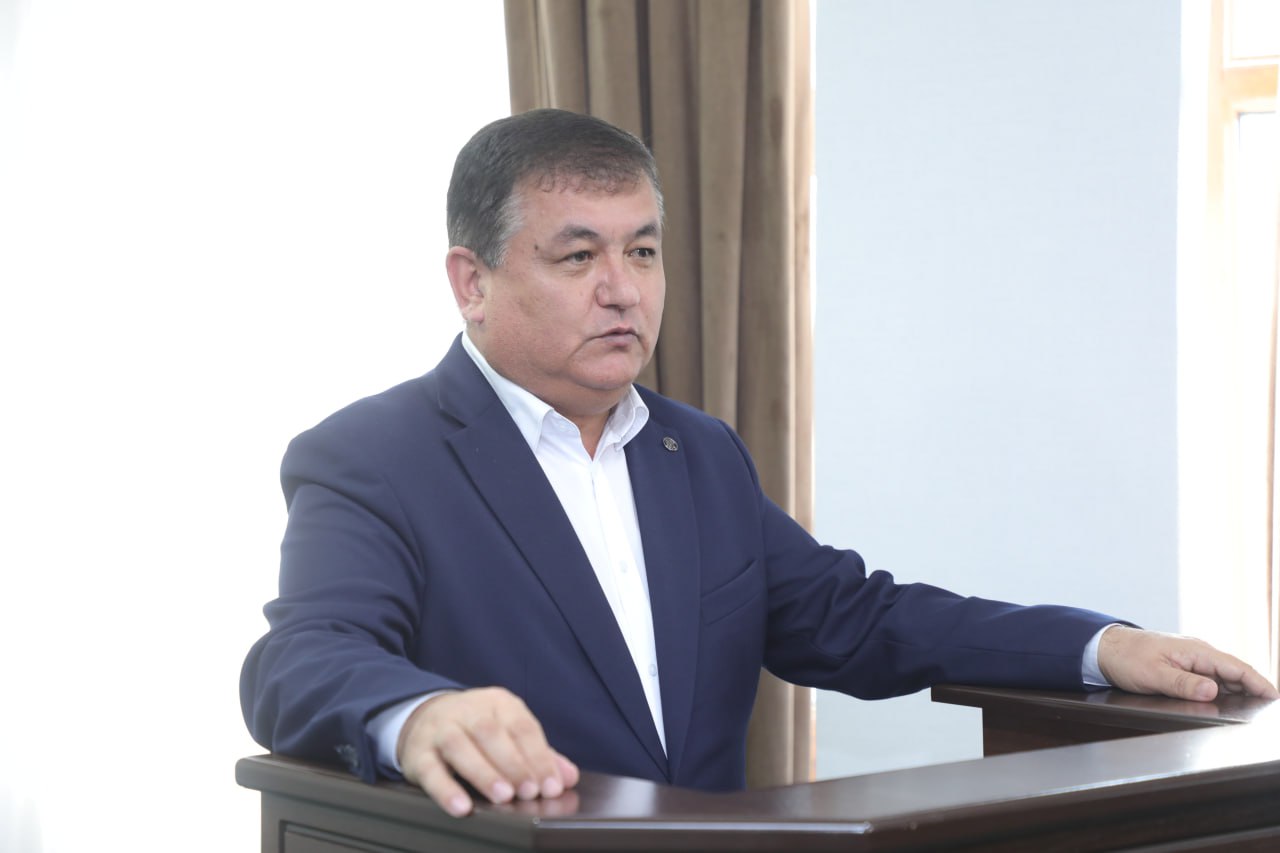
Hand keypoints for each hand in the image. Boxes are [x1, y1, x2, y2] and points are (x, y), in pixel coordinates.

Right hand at [396, 687, 578, 817]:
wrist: (425, 717)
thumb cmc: (477, 731)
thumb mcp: (509, 733)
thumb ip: (539, 755)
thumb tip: (568, 776)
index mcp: (498, 702)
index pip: (522, 727)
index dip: (538, 757)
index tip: (551, 785)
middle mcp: (468, 710)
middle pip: (491, 733)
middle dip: (513, 764)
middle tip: (529, 791)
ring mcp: (440, 729)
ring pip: (460, 746)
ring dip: (484, 773)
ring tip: (503, 797)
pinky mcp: (418, 752)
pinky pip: (430, 769)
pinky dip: (446, 789)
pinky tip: (461, 806)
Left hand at [1097, 626, 1278, 701]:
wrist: (1103, 647)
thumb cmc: (1126, 658)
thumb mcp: (1154, 674)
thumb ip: (1183, 684)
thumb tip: (1213, 690)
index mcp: (1195, 651)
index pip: (1236, 667)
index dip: (1258, 683)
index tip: (1273, 697)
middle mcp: (1197, 653)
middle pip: (1234, 672)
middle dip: (1253, 689)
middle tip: (1266, 710)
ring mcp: (1191, 658)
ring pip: (1223, 676)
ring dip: (1238, 690)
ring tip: (1252, 709)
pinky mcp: (1182, 665)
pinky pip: (1209, 677)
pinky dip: (1222, 689)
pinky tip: (1225, 701)